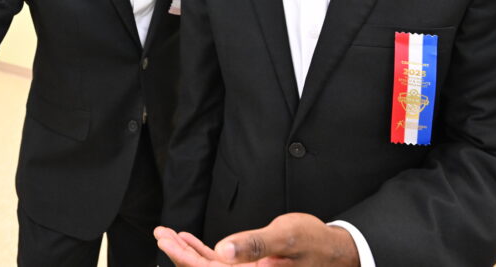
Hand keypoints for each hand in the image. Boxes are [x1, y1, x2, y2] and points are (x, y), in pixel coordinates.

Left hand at [155, 214, 358, 266]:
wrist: (335, 250)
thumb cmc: (313, 241)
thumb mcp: (285, 236)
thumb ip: (254, 244)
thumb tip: (222, 250)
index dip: (183, 257)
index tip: (164, 238)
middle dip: (179, 254)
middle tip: (160, 233)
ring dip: (188, 252)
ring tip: (168, 234)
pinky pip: (221, 263)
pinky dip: (204, 251)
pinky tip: (191, 240)